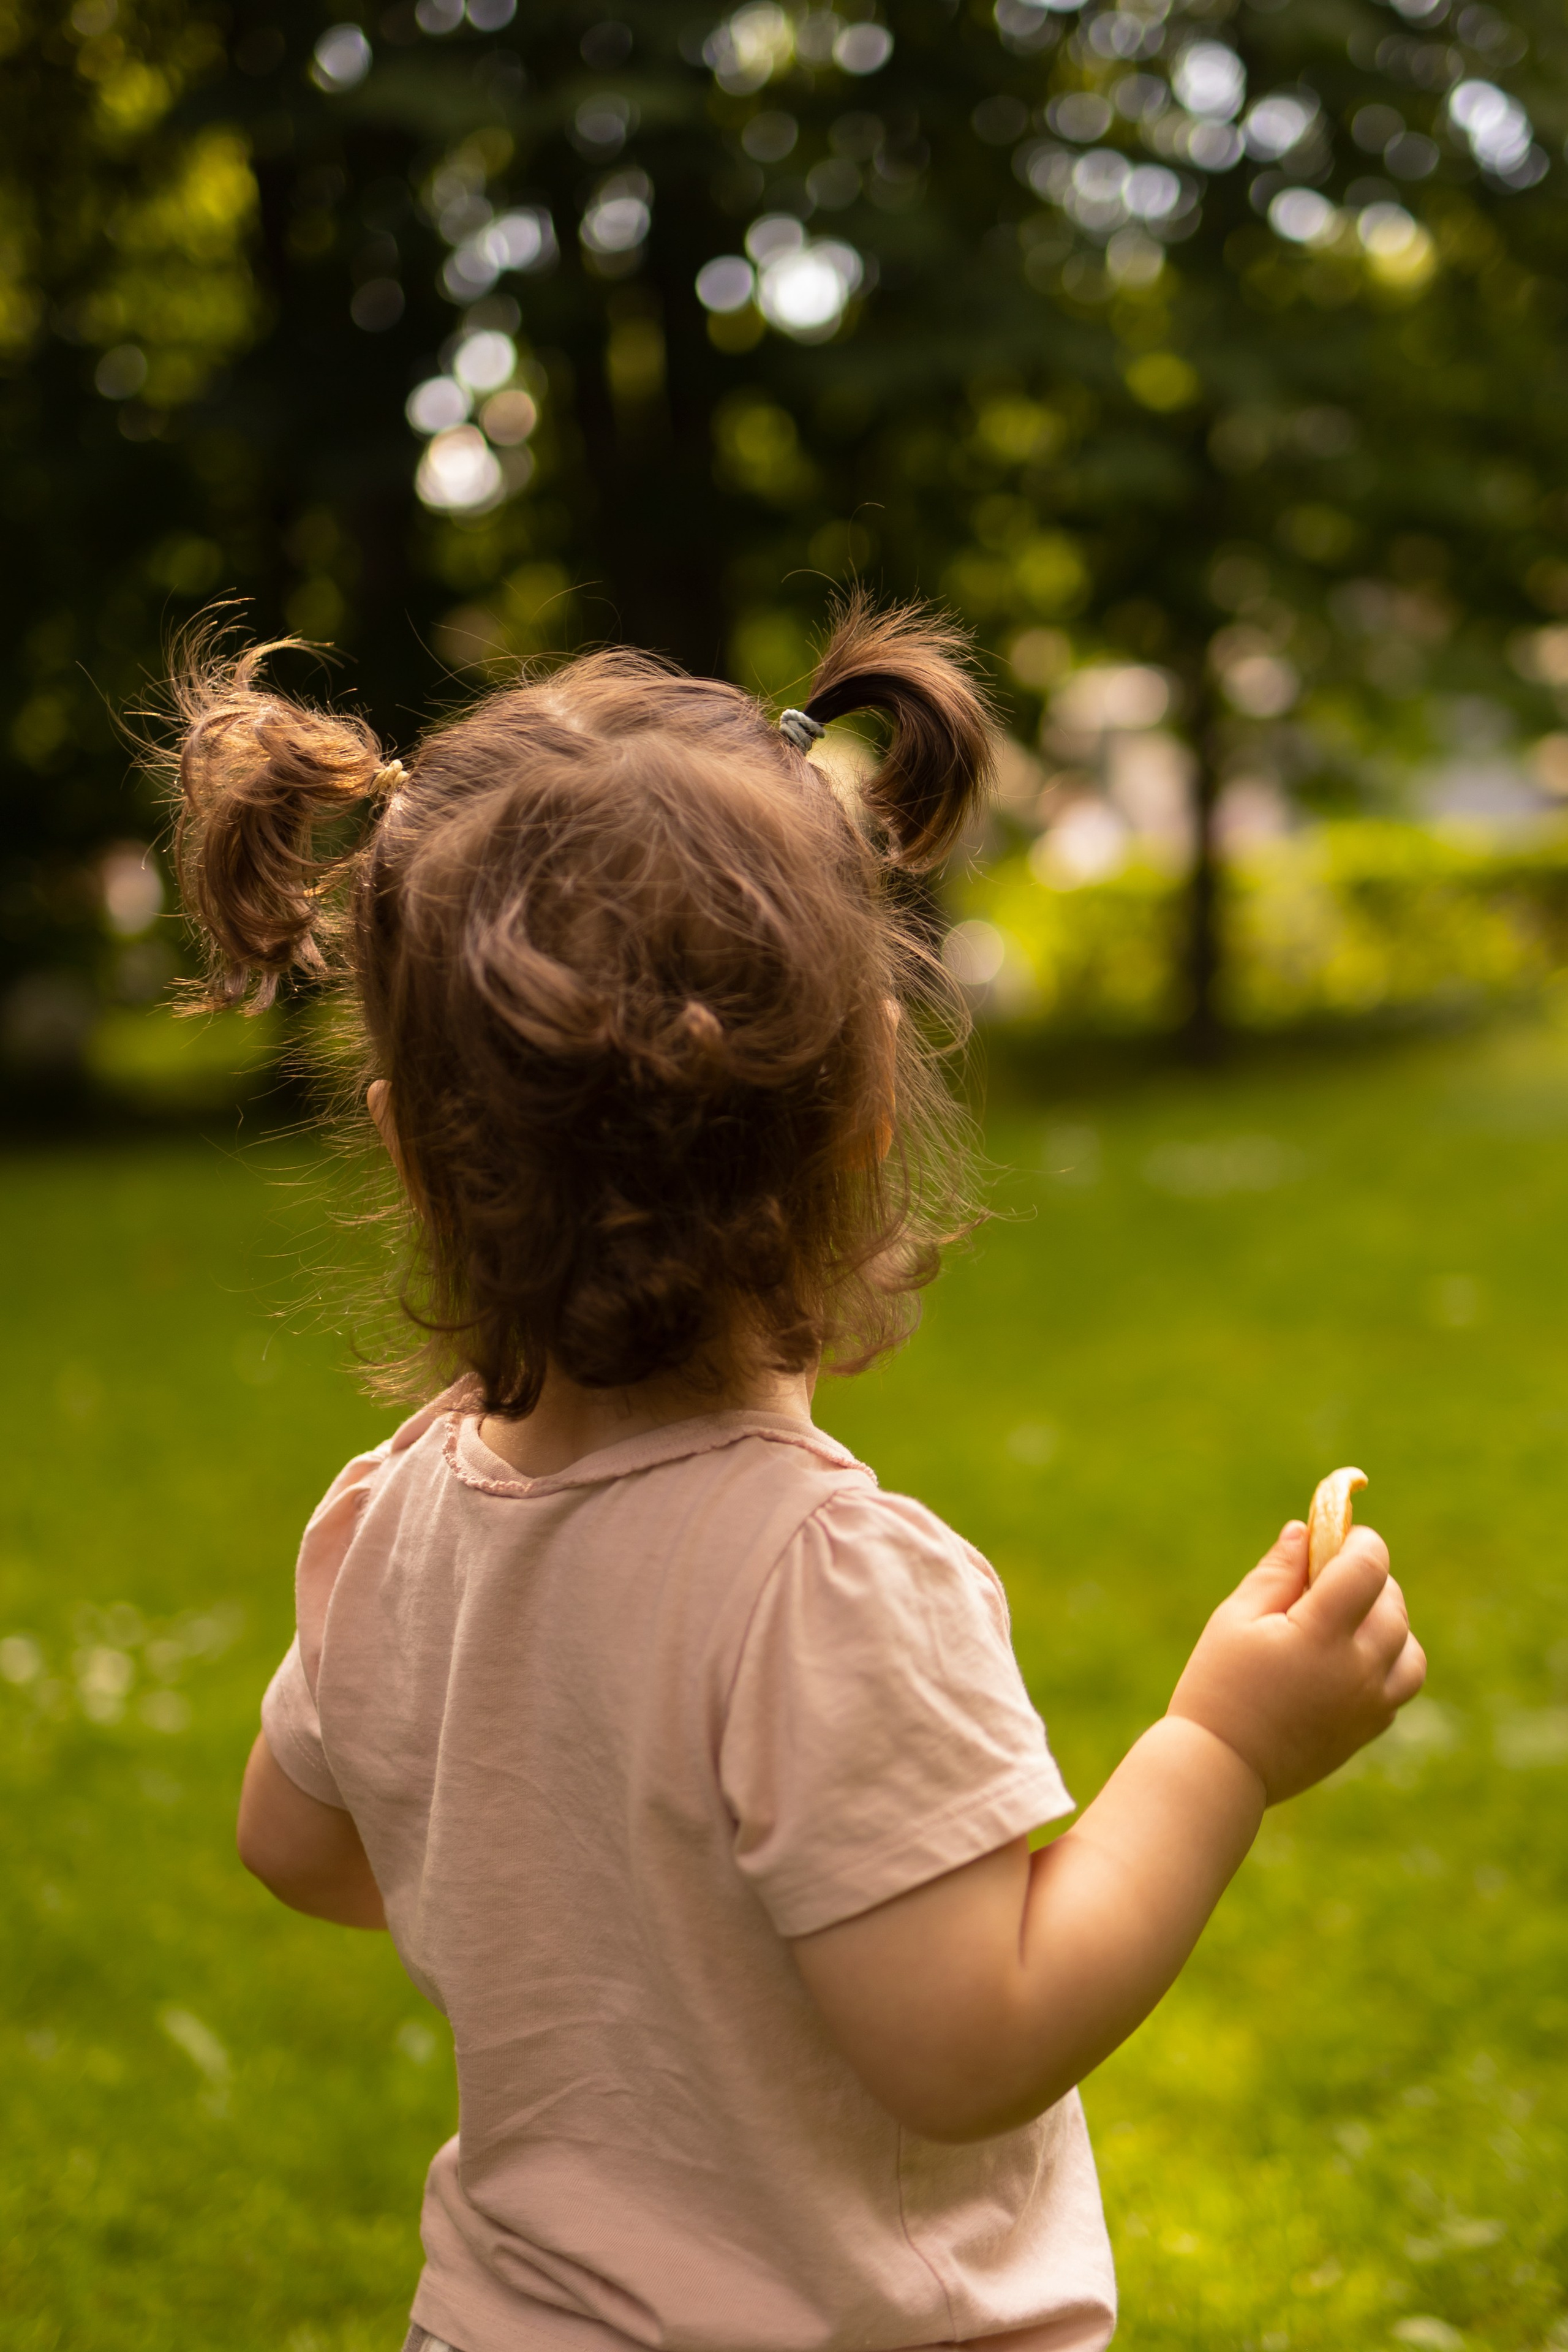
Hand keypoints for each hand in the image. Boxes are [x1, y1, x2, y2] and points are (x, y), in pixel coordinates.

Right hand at [1167, 1520, 1425, 1804]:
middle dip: (1369, 1578)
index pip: (1368, 1568)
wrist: (1224, 1769)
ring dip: (1386, 1619)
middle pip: (1392, 1603)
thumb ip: (1276, 1571)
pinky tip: (1346, 1657)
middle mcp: (1359, 1669)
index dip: (1361, 1542)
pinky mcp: (1371, 1728)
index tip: (1340, 1535)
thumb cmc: (1219, 1686)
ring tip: (1345, 1618)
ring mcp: (1371, 1703)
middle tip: (1330, 1576)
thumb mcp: (1235, 1618)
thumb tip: (1305, 1530)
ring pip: (1409, 1645)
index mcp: (1321, 1634)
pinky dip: (1387, 1659)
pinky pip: (1401, 1681)